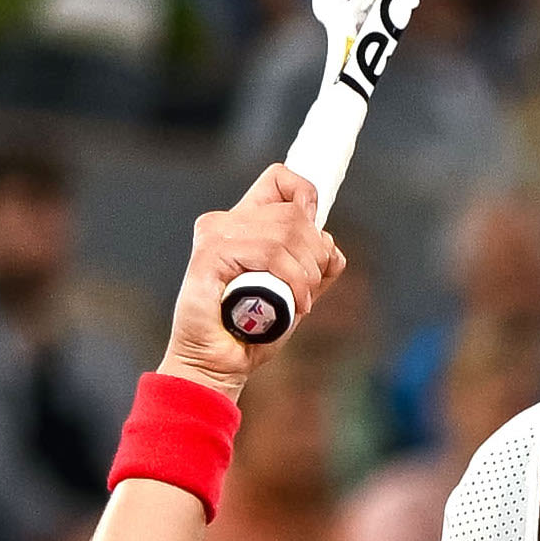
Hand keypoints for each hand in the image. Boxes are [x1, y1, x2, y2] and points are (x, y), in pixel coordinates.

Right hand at [169, 169, 344, 389]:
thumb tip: (330, 242)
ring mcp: (215, 235)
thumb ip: (314, 266)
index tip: (317, 232)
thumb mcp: (297, 292)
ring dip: (306, 272)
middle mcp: (226, 222)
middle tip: (308, 287)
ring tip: (300, 300)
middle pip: (294, 212)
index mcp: (244, 223)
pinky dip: (292, 281)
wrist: (221, 362)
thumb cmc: (254, 330)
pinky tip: (295, 304)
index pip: (280, 178)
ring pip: (286, 231)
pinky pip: (269, 253)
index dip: (307, 195)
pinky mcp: (209, 254)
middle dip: (315, 253)